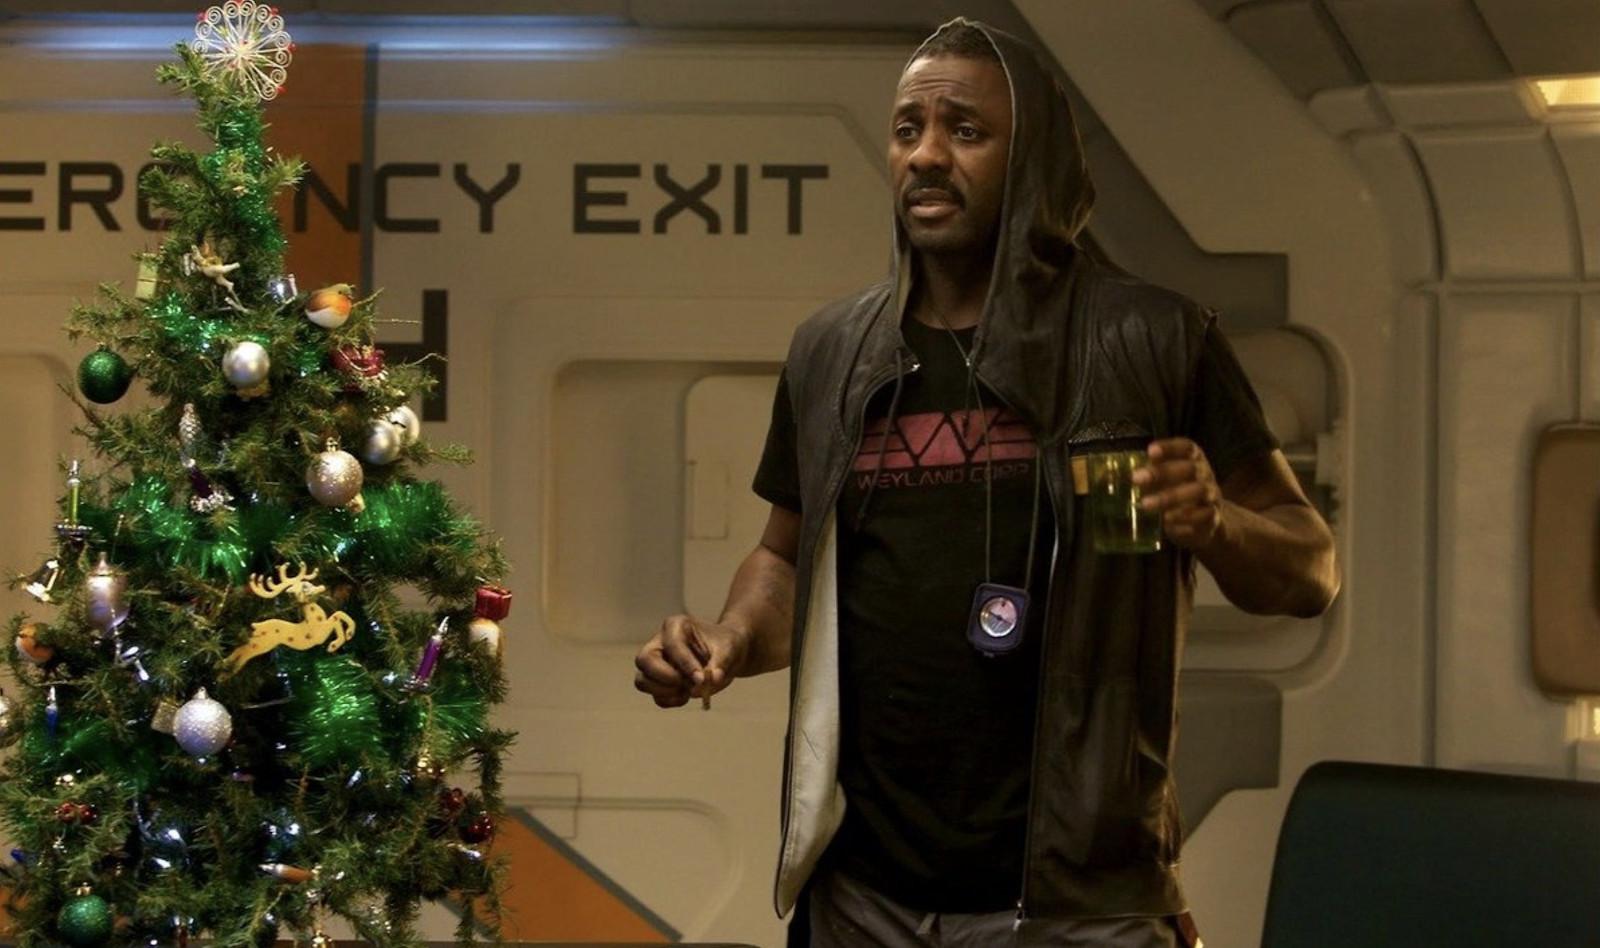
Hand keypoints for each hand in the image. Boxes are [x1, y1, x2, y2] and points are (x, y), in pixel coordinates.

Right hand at [634, 615, 749, 708]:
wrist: (727, 654)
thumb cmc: (726, 645)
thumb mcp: (730, 648)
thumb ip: (720, 663)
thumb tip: (709, 681)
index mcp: (675, 626)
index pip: (671, 644)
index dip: (684, 664)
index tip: (701, 678)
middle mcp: (660, 643)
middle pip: (644, 660)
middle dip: (664, 677)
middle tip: (685, 684)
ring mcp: (656, 663)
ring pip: (642, 680)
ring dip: (664, 691)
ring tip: (688, 691)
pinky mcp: (660, 682)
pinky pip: (655, 696)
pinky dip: (669, 700)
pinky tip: (686, 696)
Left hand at [1132, 438, 1224, 550]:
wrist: (1208, 521)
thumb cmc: (1179, 493)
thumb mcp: (1165, 480)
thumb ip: (1150, 474)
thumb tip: (1120, 475)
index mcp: (1193, 459)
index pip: (1186, 447)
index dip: (1170, 447)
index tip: (1150, 450)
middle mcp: (1205, 474)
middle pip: (1190, 468)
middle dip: (1163, 472)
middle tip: (1136, 478)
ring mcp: (1211, 494)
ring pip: (1198, 491)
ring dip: (1171, 497)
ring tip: (1146, 504)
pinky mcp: (1213, 516)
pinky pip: (1204, 515)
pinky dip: (1185, 518)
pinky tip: (1167, 522)